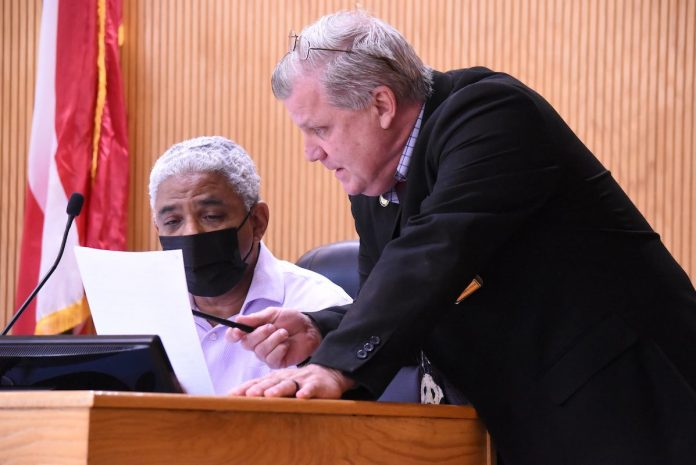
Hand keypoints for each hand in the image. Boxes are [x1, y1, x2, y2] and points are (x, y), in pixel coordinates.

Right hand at [225, 307, 321, 367]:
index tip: (238, 331)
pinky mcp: (276, 363)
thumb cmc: (291, 320)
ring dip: (273, 339)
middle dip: (259, 334)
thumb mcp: (273, 314)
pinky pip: (271, 359)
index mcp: (252, 331)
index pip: (234, 336)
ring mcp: (266, 355)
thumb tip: (238, 319)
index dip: (233, 334)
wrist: (310, 328)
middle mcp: (256, 344)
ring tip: (284, 333)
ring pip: (260, 351)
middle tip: (272, 326)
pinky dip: (280, 349)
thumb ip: (256, 318)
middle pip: (247, 343)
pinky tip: (286, 344)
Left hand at [229, 364, 355, 398]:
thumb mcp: (281, 386)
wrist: (328, 374)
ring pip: (289, 384)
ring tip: (270, 395)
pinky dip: (307, 391)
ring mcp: (301, 379)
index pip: (256, 383)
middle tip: (248, 395)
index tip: (230, 396)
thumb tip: (239, 403)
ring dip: (279, 389)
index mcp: (275, 378)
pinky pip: (311, 387)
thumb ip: (264, 393)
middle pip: (270, 382)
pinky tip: (302, 396)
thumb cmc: (299, 383)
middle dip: (259, 388)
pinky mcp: (316, 384)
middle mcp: (286, 377)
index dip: (244, 389)